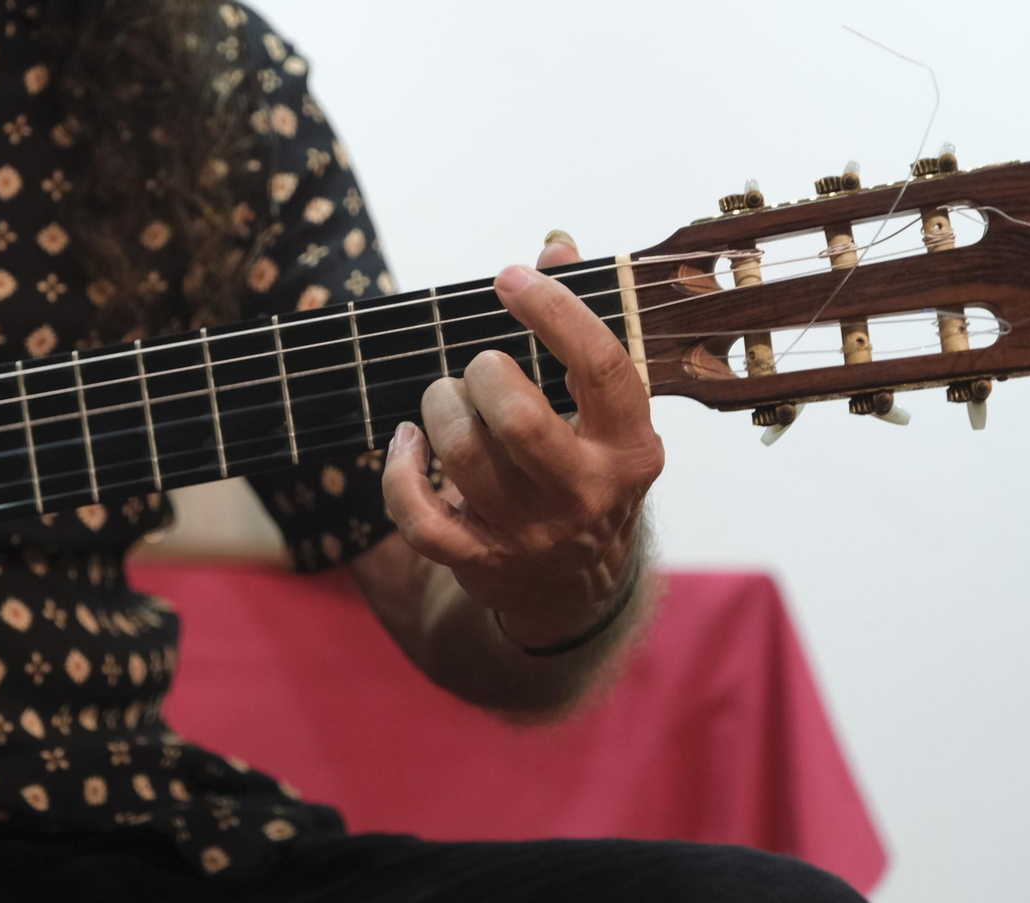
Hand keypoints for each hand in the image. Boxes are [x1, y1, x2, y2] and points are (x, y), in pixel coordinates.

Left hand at [381, 234, 663, 646]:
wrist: (575, 585)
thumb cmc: (583, 470)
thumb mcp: (603, 410)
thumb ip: (578, 327)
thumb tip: (555, 248)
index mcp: (630, 446)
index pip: (601, 365)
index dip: (552, 309)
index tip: (510, 278)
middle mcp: (585, 492)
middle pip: (518, 419)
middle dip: (481, 373)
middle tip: (478, 367)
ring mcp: (531, 532)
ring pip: (463, 457)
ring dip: (439, 409)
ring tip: (444, 400)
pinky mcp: (479, 560)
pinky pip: (419, 517)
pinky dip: (400, 471)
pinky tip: (406, 442)